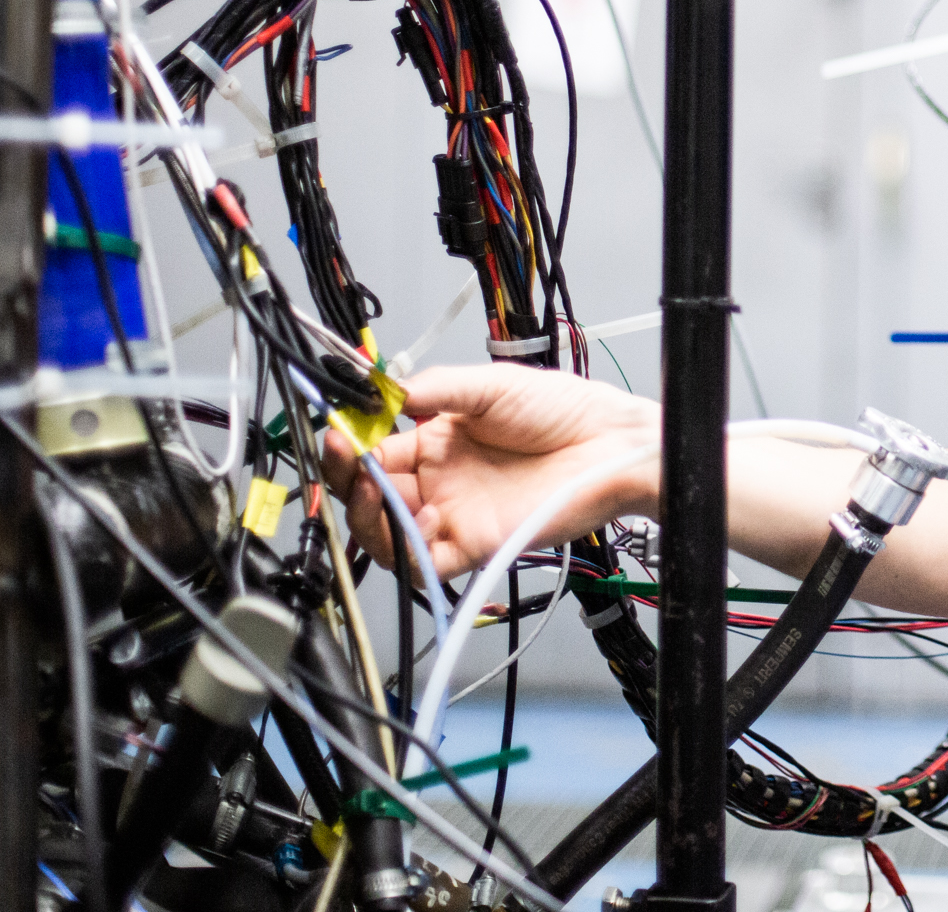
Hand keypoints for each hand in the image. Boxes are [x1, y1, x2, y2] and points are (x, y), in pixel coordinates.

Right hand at [322, 364, 658, 580]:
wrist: (611, 444)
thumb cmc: (566, 411)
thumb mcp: (493, 385)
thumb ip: (438, 389)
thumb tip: (386, 391)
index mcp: (437, 440)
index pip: (374, 451)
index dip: (349, 446)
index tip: (336, 433)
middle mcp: (440, 481)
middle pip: (371, 497)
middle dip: (347, 482)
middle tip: (345, 461)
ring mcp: (455, 514)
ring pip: (388, 535)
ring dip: (368, 517)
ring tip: (371, 490)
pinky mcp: (475, 544)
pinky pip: (426, 563)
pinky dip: (409, 551)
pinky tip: (420, 520)